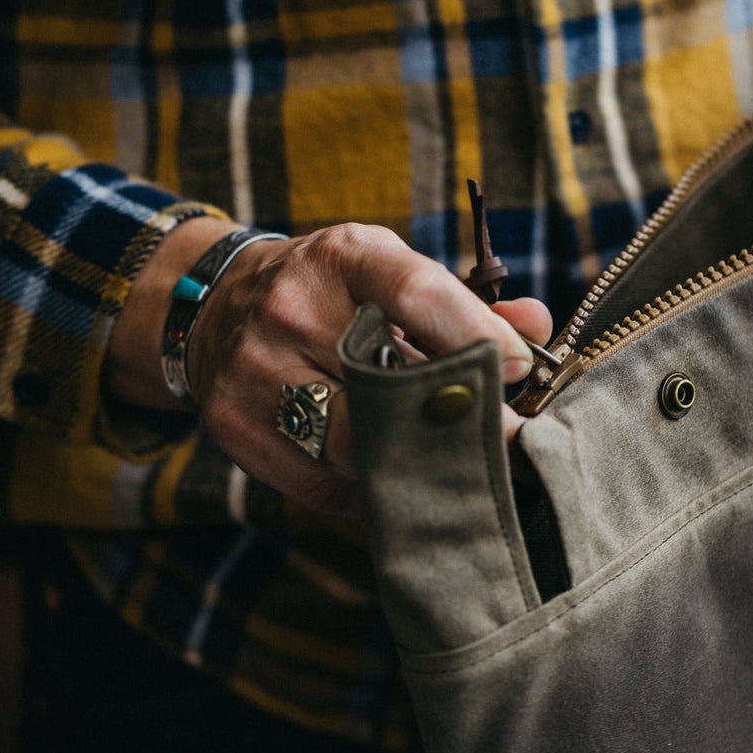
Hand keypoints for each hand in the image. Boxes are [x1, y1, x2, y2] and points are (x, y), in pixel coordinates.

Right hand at [106, 217, 551, 517]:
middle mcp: (292, 309)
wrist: (216, 306)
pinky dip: (369, 493)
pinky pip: (323, 485)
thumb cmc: (333, 294)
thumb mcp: (389, 273)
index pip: (417, 293)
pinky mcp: (235, 427)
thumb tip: (536, 327)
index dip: (477, 336)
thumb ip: (467, 302)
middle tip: (503, 445)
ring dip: (416, 465)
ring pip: (356, 447)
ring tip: (456, 469)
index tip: (519, 369)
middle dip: (454, 421)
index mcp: (343, 259)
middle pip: (388, 385)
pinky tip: (395, 481)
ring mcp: (256, 371)